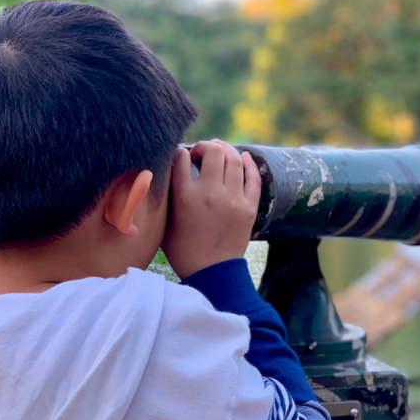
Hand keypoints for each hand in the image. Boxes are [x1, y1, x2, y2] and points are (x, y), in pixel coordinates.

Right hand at [161, 139, 260, 279]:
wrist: (211, 273)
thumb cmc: (183, 249)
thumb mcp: (166, 221)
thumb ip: (167, 195)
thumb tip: (168, 171)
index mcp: (186, 197)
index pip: (181, 157)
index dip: (179, 152)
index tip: (181, 157)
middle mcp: (211, 194)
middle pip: (213, 151)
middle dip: (205, 146)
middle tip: (201, 153)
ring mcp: (233, 200)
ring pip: (234, 159)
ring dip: (226, 150)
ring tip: (219, 150)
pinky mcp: (249, 207)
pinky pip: (254, 178)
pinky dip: (250, 164)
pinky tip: (244, 157)